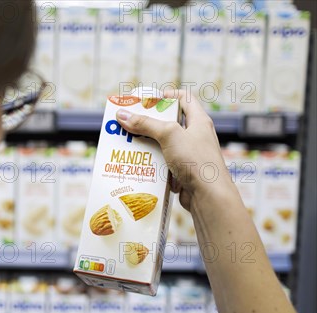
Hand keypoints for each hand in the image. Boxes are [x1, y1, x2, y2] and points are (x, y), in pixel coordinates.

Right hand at [115, 89, 235, 210]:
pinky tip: (138, 164)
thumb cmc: (197, 160)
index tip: (148, 101)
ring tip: (130, 143)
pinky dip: (151, 164)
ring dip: (148, 145)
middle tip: (131, 123)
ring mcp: (190, 155)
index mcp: (199, 121)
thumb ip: (146, 124)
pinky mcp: (183, 172)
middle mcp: (196, 136)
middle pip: (170, 123)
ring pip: (164, 145)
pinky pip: (164, 164)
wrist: (208, 196)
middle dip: (149, 123)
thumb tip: (123, 115)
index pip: (184, 99)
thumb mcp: (169, 135)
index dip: (167, 96)